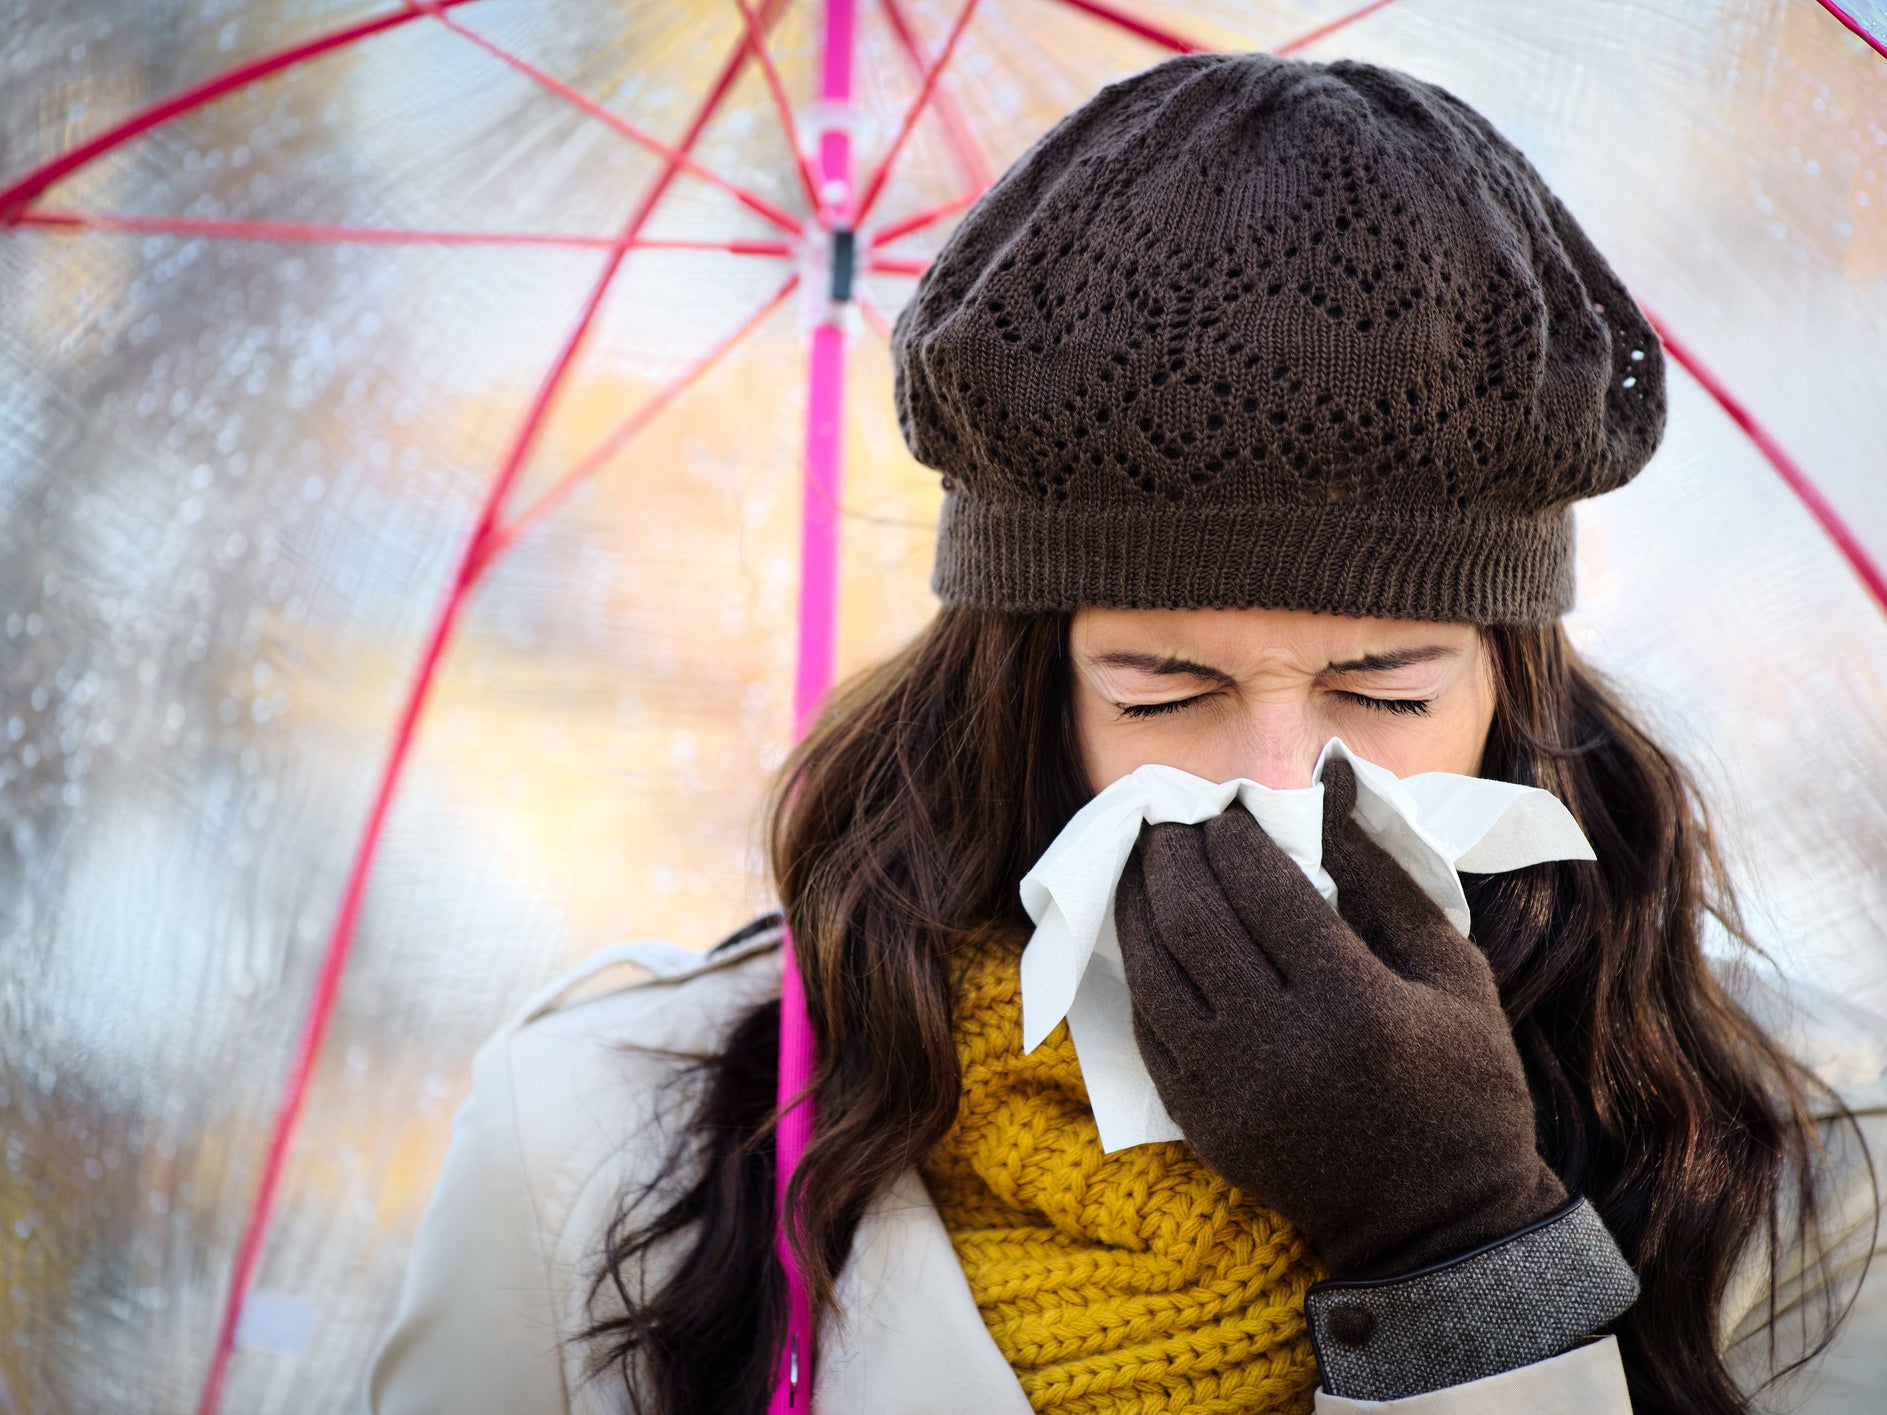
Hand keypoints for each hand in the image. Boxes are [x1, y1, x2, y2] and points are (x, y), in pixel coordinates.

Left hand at [1113, 758, 1567, 1279]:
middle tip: (1167, 819)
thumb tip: (1331, 781)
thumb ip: (1384, 874)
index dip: (1233, 837)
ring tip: (1145, 863)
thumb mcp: (1453, 972)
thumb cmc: (1464, 1085)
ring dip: (1139, 904)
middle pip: (1195, 921)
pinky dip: (1138, 973)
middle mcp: (1281, 1046)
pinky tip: (1144, 935)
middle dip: (1172, 855)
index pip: (1264, 890)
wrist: (1438, 1222)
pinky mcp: (1202, 1124)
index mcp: (1354, 1003)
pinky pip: (1146, 1030)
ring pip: (1153, 972)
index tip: (1226, 808)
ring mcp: (1231, 1090)